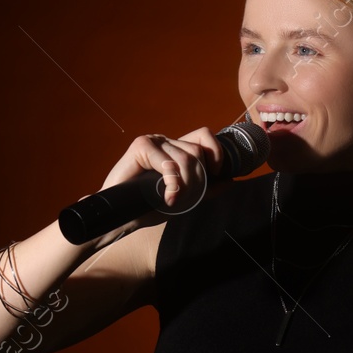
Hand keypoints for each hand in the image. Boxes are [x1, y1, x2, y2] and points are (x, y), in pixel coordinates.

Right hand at [99, 127, 223, 212]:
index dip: (215, 152)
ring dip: (187, 185)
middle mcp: (166, 142)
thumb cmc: (149, 206)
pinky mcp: (141, 146)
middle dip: (199, 178)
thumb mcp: (186, 198)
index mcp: (176, 149)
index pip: (204, 137)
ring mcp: (153, 141)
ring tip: (175, 200)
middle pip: (198, 150)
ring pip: (186, 157)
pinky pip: (169, 162)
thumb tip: (231, 180)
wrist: (122, 215)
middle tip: (187, 197)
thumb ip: (207, 189)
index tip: (216, 173)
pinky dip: (173, 184)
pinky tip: (168, 198)